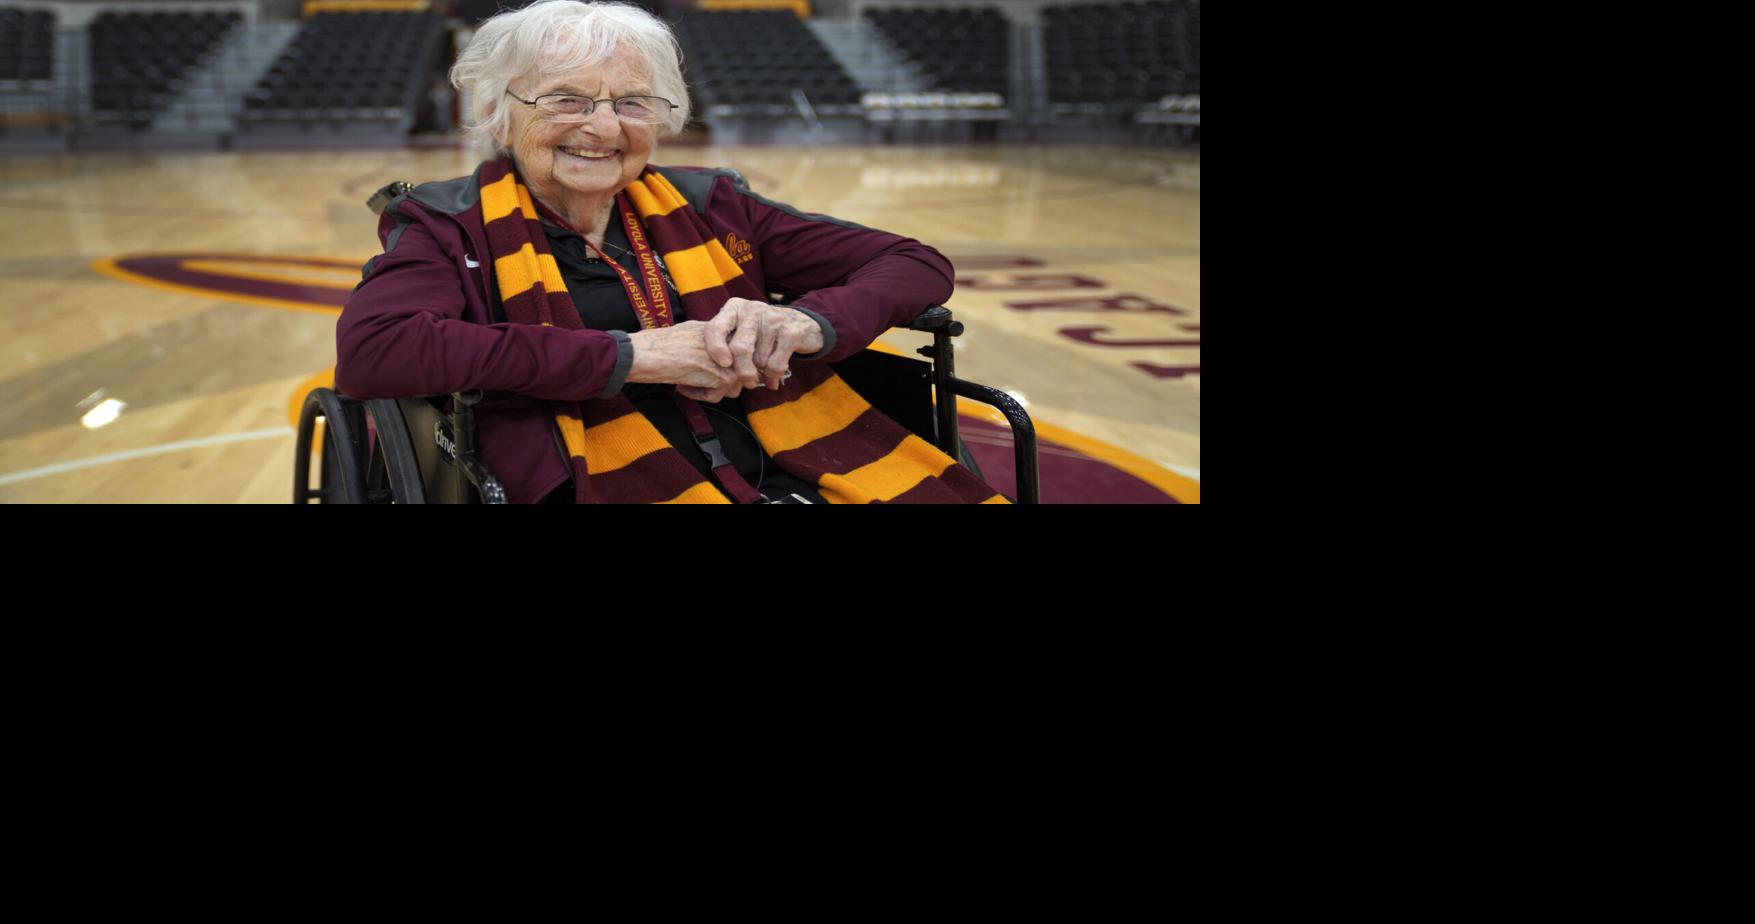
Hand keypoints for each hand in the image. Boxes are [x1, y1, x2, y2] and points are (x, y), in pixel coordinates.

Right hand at [627, 321, 743, 401]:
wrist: (647, 352)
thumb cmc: (659, 343)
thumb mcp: (690, 331)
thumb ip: (709, 341)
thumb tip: (720, 358)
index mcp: (720, 327)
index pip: (735, 353)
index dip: (722, 366)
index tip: (702, 369)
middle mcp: (729, 342)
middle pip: (738, 371)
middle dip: (718, 381)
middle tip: (696, 379)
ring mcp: (728, 359)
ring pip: (731, 386)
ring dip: (709, 389)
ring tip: (688, 381)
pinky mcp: (722, 376)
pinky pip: (716, 396)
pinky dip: (697, 395)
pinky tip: (682, 385)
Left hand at [703, 298, 825, 390]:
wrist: (800, 323)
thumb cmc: (760, 332)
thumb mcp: (739, 328)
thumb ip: (722, 341)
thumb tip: (701, 369)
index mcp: (734, 308)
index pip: (716, 327)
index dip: (715, 348)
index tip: (723, 364)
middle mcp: (752, 310)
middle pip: (739, 348)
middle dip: (742, 371)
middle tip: (746, 382)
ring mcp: (773, 319)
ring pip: (759, 360)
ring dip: (760, 374)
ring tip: (762, 376)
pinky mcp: (791, 332)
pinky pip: (775, 364)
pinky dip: (773, 377)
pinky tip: (772, 381)